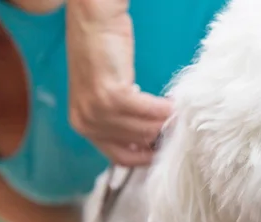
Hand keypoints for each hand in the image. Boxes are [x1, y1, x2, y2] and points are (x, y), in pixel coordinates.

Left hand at [66, 0, 171, 165]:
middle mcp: (86, 123)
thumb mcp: (106, 97)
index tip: (164, 150)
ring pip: (145, 129)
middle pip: (138, 143)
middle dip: (160, 135)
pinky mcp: (112, 95)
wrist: (94, 24)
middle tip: (177, 126)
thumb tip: (152, 138)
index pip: (120, 158)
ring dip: (165, 121)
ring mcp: (97, 110)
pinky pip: (149, 111)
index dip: (146, 158)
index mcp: (83, 126)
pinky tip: (173, 103)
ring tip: (176, 113)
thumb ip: (121, 121)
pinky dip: (165, 108)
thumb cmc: (103, 57)